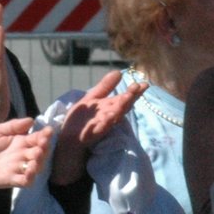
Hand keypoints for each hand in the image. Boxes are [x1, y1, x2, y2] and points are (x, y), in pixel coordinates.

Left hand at [0, 117, 52, 188]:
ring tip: (36, 156)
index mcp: (21, 142)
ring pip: (36, 167)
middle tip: (42, 143)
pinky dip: (30, 177)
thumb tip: (32, 120)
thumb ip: (14, 125)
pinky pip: (26, 181)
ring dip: (39, 162)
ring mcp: (18, 168)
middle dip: (44, 148)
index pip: (38, 139)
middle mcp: (23, 155)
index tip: (48, 131)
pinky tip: (30, 171)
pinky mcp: (12, 180)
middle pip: (41, 153)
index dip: (45, 136)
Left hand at [50, 70, 145, 184]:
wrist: (68, 141)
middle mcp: (108, 116)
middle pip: (122, 106)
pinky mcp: (92, 135)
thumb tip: (119, 72)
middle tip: (138, 88)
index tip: (144, 84)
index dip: (134, 92)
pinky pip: (100, 129)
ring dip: (120, 108)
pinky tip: (110, 116)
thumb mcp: (92, 99)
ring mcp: (101, 126)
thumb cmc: (81, 121)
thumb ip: (105, 87)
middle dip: (129, 97)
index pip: (125, 99)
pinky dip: (105, 123)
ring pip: (113, 117)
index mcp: (109, 108)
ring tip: (127, 97)